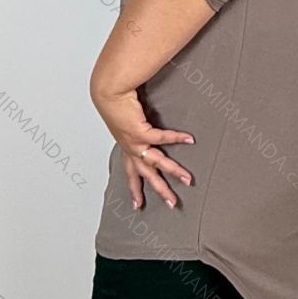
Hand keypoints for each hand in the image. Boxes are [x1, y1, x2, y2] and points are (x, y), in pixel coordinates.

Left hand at [90, 83, 193, 209]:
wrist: (108, 93)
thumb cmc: (116, 102)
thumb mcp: (126, 120)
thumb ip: (138, 126)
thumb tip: (145, 125)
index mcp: (126, 148)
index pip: (131, 173)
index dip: (134, 189)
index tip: (137, 205)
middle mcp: (130, 149)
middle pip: (147, 176)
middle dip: (160, 190)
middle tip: (172, 203)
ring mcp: (134, 142)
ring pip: (156, 163)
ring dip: (173, 172)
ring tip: (187, 179)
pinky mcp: (139, 132)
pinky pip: (162, 138)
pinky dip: (176, 138)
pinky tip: (189, 140)